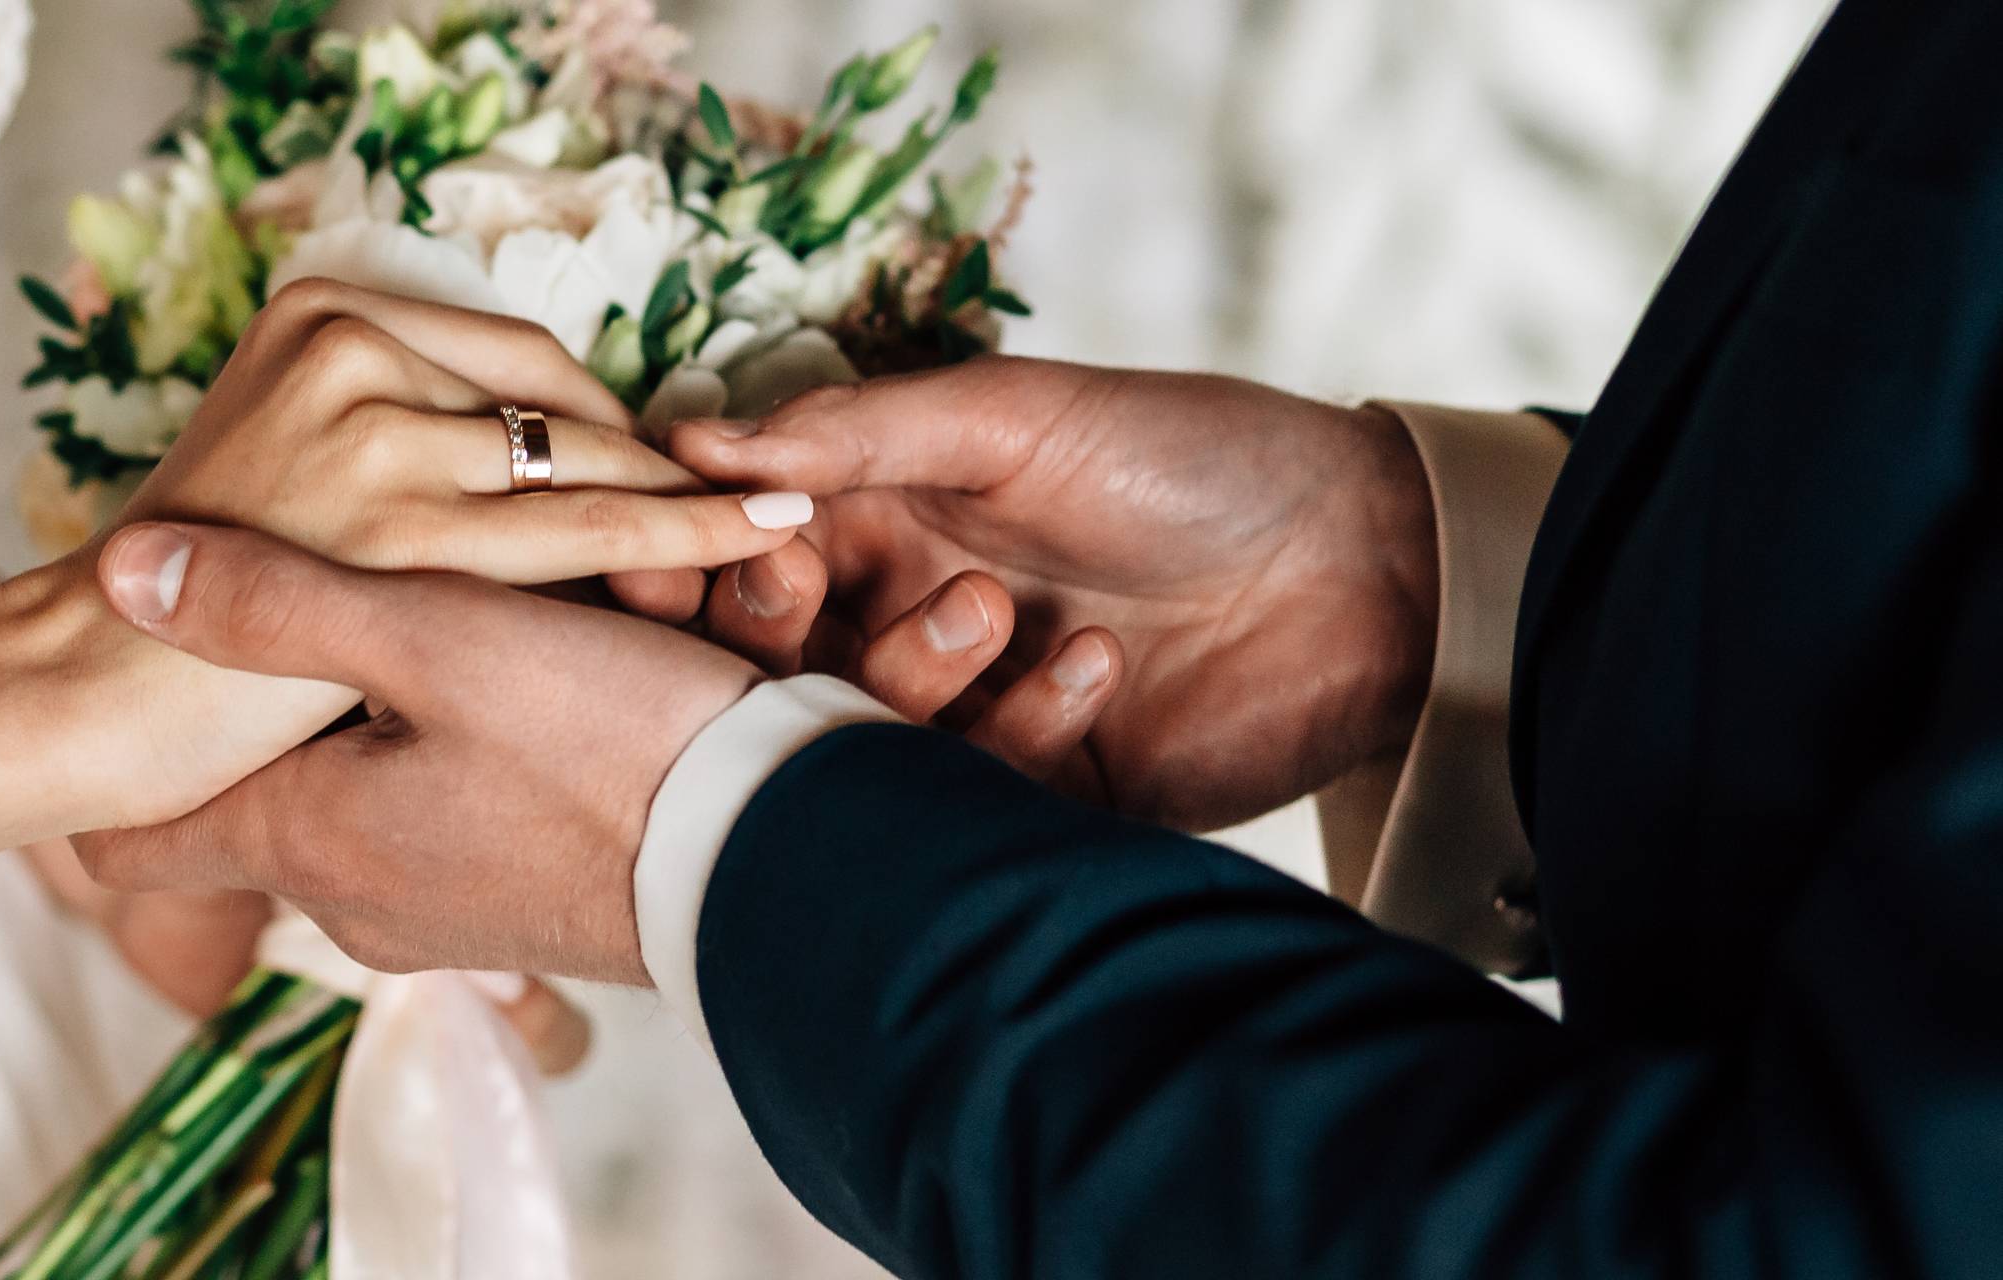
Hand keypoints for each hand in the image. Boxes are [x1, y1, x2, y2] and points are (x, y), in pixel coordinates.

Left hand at [49, 280, 809, 1012]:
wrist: (786, 859)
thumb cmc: (609, 748)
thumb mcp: (435, 637)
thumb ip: (276, 600)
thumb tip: (117, 573)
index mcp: (309, 838)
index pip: (138, 840)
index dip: (118, 766)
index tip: (118, 695)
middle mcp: (358, 898)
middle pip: (277, 776)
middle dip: (315, 680)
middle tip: (377, 597)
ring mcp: (444, 912)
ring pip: (387, 771)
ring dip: (428, 691)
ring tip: (502, 616)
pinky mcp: (526, 900)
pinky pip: (471, 797)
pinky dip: (498, 728)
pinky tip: (563, 669)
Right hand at [124, 278, 807, 587]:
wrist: (80, 693)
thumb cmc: (184, 624)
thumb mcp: (287, 488)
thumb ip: (390, 456)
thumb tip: (534, 460)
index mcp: (319, 313)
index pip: (517, 362)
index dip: (602, 425)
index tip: (669, 469)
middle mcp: (347, 347)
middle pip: (558, 406)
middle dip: (653, 465)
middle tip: (750, 508)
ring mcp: (372, 431)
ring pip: (582, 465)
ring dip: (687, 504)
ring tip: (784, 527)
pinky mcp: (397, 528)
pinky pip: (586, 530)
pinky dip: (689, 532)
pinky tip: (763, 536)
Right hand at [668, 357, 1438, 831]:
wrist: (1370, 565)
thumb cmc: (1191, 457)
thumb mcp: (1014, 415)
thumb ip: (855, 433)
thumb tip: (695, 445)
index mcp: (882, 523)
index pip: (739, 559)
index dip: (693, 562)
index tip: (670, 550)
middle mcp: (903, 622)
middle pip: (766, 663)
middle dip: (764, 628)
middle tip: (800, 586)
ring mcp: (969, 717)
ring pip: (858, 735)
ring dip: (906, 672)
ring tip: (994, 608)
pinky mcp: (1039, 800)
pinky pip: (973, 793)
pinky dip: (1022, 728)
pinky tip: (1098, 665)